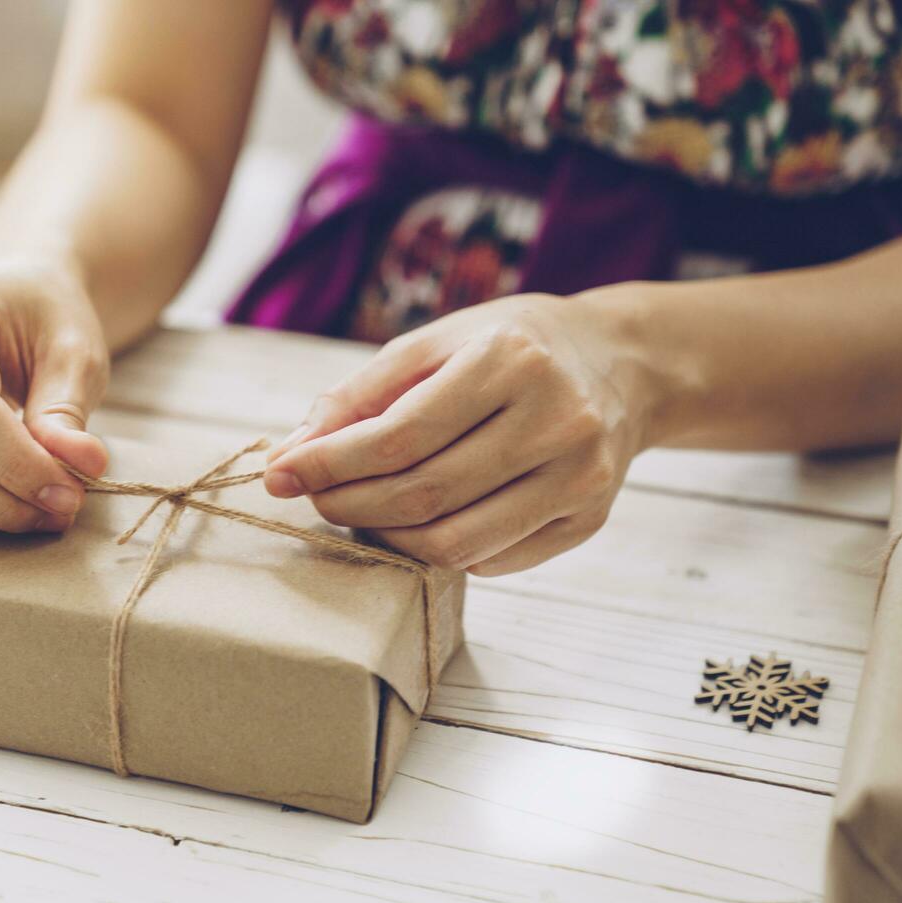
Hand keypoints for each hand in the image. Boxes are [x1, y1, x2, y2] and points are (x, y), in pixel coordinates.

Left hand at [263, 293, 654, 574]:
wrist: (622, 364)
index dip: (330, 463)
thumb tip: (291, 453)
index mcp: (511, 359)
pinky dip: (436, 550)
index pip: (401, 434)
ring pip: (455, 542)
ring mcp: (580, 477)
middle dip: (348, 504)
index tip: (279, 475)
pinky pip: (490, 559)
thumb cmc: (510, 348)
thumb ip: (362, 394)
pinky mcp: (589, 520)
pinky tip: (417, 523)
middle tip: (313, 499)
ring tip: (356, 513)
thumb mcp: (436, 343)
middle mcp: (556, 420)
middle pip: (424, 494)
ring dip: (386, 538)